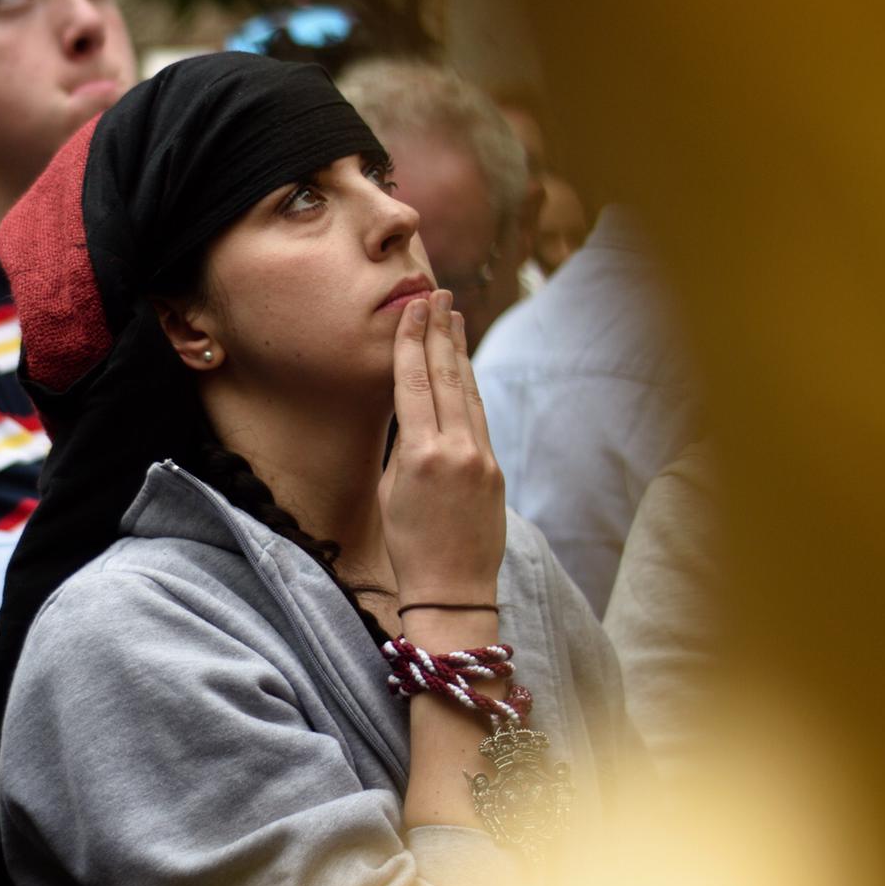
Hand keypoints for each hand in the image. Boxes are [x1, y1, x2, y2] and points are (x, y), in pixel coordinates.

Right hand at [379, 289, 504, 623]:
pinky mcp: (495, 469)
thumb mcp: (389, 490)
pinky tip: (464, 365)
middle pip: (445, 376)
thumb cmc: (407, 545)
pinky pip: (478, 416)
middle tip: (437, 294)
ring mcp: (480, 458)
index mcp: (419, 455)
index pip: (413, 383)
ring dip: (458, 351)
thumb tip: (414, 407)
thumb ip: (404, 444)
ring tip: (453, 316)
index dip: (410, 341)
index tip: (412, 308)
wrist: (452, 591)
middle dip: (439, 332)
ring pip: (467, 391)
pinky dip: (470, 386)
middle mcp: (454, 450)